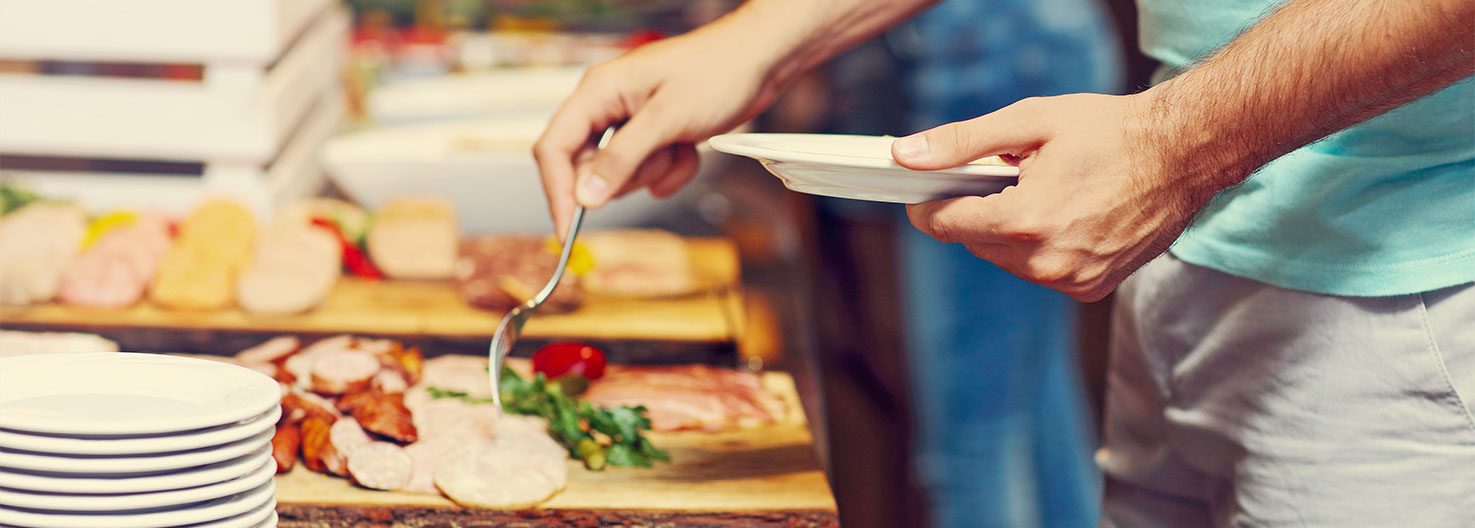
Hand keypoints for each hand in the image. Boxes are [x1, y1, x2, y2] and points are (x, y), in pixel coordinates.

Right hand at [533, 14, 790, 237]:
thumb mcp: (666, 119)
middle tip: (659, 156)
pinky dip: (675, 169)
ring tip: (681, 142)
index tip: (566, 229)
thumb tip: (585, 197)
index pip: (554, 148)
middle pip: (588, 167)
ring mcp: (633, 122)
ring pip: (624, 175)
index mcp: (598, 92)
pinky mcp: (656, 136)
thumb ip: (621, 158)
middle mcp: (609, 107)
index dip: (556, 190)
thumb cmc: (716, 73)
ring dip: (656, 170)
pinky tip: (692, 147)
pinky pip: (652, 173)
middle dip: (627, 175)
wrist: (760, 60)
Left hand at [895, 93, 1238, 301]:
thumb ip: (961, 143)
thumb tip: (905, 156)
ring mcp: (1071, 280)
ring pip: (1006, 260)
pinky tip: (1066, 215)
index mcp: (1025, 221)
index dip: (930, 205)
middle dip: (978, 211)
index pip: (946, 225)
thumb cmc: (1109, 131)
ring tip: (1041, 192)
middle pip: (975, 242)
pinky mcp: (1091, 287)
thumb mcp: (1028, 122)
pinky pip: (1040, 271)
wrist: (1184, 152)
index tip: (924, 192)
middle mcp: (1046, 261)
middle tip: (1002, 177)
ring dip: (1009, 231)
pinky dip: (1040, 246)